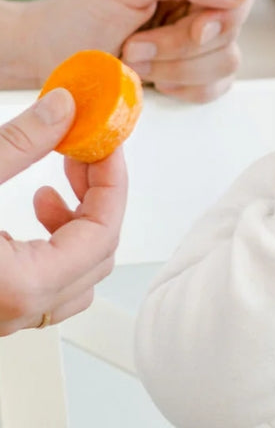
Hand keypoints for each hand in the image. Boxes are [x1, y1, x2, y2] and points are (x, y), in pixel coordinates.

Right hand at [0, 90, 127, 335]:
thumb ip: (19, 143)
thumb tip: (64, 110)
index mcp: (23, 286)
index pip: (103, 230)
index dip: (111, 181)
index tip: (106, 144)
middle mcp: (20, 311)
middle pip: (97, 253)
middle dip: (97, 198)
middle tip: (82, 155)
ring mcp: (6, 316)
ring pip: (76, 276)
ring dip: (76, 225)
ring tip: (52, 187)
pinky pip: (47, 285)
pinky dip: (52, 247)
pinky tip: (29, 215)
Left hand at [23, 0, 257, 101]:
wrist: (51, 56)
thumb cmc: (78, 15)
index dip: (229, 11)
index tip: (195, 28)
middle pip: (234, 28)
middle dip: (183, 45)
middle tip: (137, 45)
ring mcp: (199, 37)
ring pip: (228, 61)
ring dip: (177, 69)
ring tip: (134, 61)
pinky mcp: (196, 71)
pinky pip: (218, 87)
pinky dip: (185, 88)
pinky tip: (154, 80)